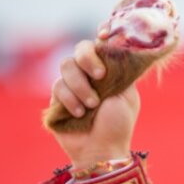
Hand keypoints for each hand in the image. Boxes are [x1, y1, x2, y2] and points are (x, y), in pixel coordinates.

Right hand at [47, 39, 139, 167]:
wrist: (102, 150)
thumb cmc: (118, 125)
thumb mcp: (126, 95)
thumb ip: (119, 70)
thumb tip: (111, 46)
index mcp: (109, 70)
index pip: (102, 44)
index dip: (102, 34)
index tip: (104, 34)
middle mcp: (89, 74)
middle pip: (80, 48)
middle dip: (88, 59)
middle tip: (99, 76)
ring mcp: (72, 84)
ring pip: (66, 66)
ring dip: (80, 85)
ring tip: (91, 106)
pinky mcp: (57, 98)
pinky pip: (57, 86)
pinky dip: (70, 99)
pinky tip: (79, 113)